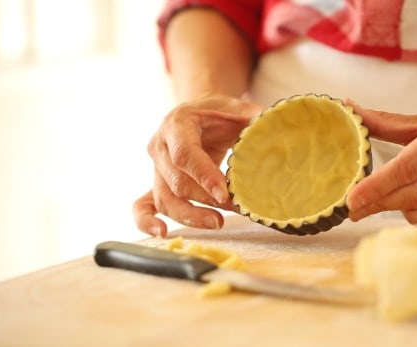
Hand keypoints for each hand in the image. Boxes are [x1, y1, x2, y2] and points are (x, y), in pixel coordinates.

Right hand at [134, 94, 262, 235]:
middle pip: (176, 182)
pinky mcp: (156, 183)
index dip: (203, 175)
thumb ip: (255, 119)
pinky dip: (147, 221)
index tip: (224, 193)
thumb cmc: (219, 114)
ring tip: (217, 223)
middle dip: (205, 200)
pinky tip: (164, 232)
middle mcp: (160, 146)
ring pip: (164, 199)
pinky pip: (143, 205)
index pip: (184, 154)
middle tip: (235, 208)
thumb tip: (274, 128)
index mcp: (176, 124)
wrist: (199, 113)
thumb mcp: (238, 109)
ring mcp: (155, 167)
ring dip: (189, 216)